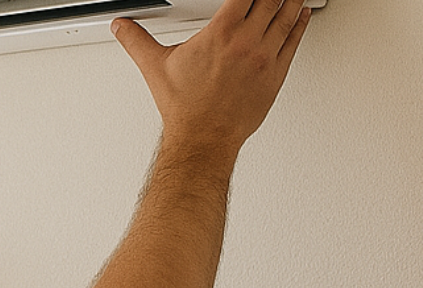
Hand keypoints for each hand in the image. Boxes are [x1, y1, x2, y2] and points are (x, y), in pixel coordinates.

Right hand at [112, 0, 311, 152]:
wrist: (203, 138)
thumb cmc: (185, 108)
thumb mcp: (156, 67)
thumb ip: (137, 41)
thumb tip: (121, 27)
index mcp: (220, 33)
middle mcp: (246, 41)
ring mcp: (264, 57)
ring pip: (288, 15)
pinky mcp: (275, 74)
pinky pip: (294, 41)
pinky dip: (300, 23)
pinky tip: (301, 14)